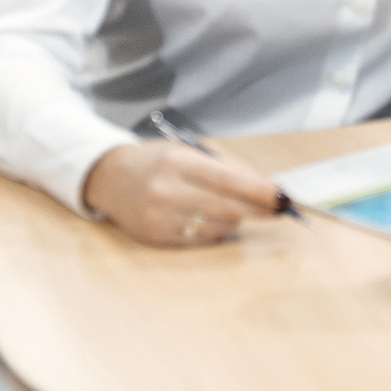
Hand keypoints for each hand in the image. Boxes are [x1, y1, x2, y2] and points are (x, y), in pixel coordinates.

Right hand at [81, 140, 281, 247]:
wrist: (110, 178)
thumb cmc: (156, 161)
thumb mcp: (188, 151)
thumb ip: (226, 168)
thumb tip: (264, 187)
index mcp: (177, 162)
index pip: (229, 181)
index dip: (259, 191)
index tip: (281, 197)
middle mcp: (166, 190)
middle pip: (227, 207)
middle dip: (257, 209)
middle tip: (275, 209)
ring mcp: (159, 216)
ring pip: (217, 226)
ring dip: (237, 220)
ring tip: (241, 210)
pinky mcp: (155, 236)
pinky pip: (200, 238)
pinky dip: (216, 230)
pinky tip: (217, 220)